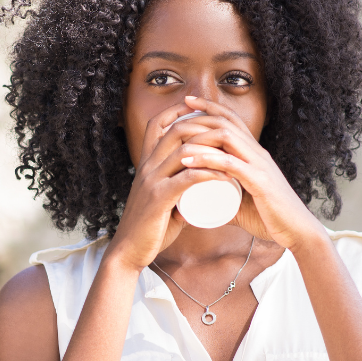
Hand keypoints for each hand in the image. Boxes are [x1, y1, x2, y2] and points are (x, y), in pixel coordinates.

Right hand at [105, 102, 236, 270]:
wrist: (128, 251)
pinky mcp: (159, 198)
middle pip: (175, 130)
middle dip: (203, 125)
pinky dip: (209, 173)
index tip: (200, 110)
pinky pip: (187, 178)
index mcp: (145, 164)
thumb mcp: (161, 201)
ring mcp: (152, 181)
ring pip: (183, 150)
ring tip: (232, 154)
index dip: (177, 111)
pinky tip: (226, 176)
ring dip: (212, 148)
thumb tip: (199, 190)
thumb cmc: (149, 228)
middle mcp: (146, 167)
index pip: (157, 125)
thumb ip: (178, 192)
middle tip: (227, 133)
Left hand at [175, 95, 327, 251]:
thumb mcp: (240, 203)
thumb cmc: (268, 217)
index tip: (187, 101)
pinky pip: (231, 164)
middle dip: (201, 113)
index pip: (233, 120)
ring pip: (227, 138)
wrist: (296, 232)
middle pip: (227, 122)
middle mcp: (258, 154)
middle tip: (178, 110)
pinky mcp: (260, 182)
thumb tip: (193, 204)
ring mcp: (260, 166)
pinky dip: (207, 159)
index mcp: (254, 154)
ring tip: (176, 139)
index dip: (211, 107)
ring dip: (199, 136)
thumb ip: (220, 199)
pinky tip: (188, 161)